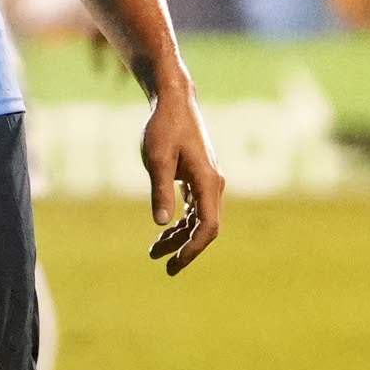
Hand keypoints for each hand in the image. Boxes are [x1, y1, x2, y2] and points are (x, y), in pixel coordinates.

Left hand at [137, 85, 224, 275]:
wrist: (173, 101)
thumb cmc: (164, 127)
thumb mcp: (157, 160)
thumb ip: (160, 191)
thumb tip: (162, 224)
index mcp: (208, 182)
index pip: (208, 227)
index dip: (193, 249)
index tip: (175, 264)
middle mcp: (214, 184)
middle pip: (206, 227)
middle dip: (186, 249)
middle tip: (167, 268)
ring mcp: (208, 181)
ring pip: (199, 219)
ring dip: (180, 237)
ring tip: (156, 252)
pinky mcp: (199, 177)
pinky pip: (195, 208)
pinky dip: (182, 222)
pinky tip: (165, 231)